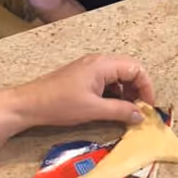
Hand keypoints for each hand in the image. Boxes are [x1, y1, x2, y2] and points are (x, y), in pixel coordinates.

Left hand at [13, 54, 154, 128]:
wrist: (29, 104)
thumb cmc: (60, 104)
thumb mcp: (93, 110)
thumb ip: (120, 111)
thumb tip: (141, 116)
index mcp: (103, 64)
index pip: (136, 69)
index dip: (146, 87)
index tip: (147, 106)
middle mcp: (99, 61)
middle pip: (129, 70)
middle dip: (138, 89)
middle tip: (139, 109)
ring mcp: (90, 68)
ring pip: (118, 76)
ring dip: (127, 92)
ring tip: (127, 111)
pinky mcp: (84, 76)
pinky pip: (107, 81)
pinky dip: (115, 93)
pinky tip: (113, 108)